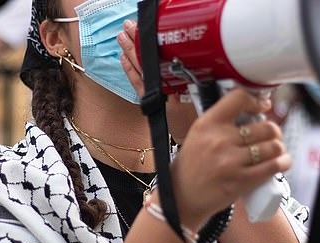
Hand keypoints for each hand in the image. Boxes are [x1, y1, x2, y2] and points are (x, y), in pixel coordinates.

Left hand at [118, 20, 197, 142]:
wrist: (192, 137)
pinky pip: (137, 84)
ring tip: (122, 37)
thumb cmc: (197, 117)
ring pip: (140, 69)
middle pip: (147, 61)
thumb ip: (189, 85)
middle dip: (136, 43)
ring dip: (130, 52)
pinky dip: (129, 71)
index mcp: (177, 83)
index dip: (148, 43)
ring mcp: (156, 94)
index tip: (141, 28)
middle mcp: (165, 88)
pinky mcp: (151, 101)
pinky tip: (123, 59)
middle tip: (128, 28)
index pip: (159, 58)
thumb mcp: (197, 99)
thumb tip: (182, 68)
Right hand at [171, 89, 290, 228]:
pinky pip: (273, 167)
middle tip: (270, 137)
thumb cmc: (192, 167)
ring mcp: (231, 161)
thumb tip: (254, 113)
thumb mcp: (199, 135)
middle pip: (265, 126)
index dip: (257, 100)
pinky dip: (283, 163)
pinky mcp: (241, 181)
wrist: (182, 198)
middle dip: (274, 132)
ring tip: (276, 152)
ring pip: (273, 147)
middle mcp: (220, 140)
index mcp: (207, 124)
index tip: (263, 106)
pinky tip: (282, 161)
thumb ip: (222, 123)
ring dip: (279, 149)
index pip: (239, 98)